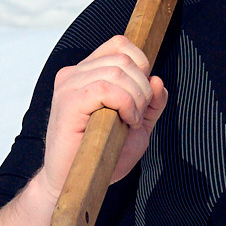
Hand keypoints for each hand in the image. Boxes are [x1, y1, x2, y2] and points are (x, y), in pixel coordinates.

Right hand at [38, 35, 168, 199]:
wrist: (76, 180)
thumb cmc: (103, 154)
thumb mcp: (138, 126)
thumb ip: (151, 103)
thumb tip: (157, 80)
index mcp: (87, 73)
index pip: (119, 44)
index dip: (141, 65)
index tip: (142, 96)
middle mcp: (75, 74)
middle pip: (124, 58)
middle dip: (143, 88)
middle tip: (137, 116)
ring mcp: (69, 86)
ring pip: (118, 72)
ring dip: (136, 99)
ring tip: (130, 121)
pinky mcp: (68, 102)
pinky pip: (106, 88)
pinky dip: (126, 104)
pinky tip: (124, 122)